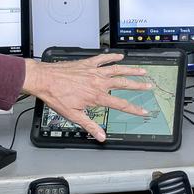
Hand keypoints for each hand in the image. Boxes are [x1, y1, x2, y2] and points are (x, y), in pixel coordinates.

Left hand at [23, 53, 152, 142]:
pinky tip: (120, 56)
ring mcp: (94, 71)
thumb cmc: (56, 96)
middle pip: (123, 83)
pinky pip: (103, 59)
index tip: (144, 111)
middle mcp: (98, 82)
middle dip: (138, 85)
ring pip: (117, 69)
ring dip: (131, 69)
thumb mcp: (73, 115)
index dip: (134, 109)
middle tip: (149, 85)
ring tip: (142, 70)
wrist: (45, 79)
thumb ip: (90, 125)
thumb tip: (101, 136)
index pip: (120, 104)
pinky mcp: (87, 63)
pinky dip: (112, 57)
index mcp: (96, 96)